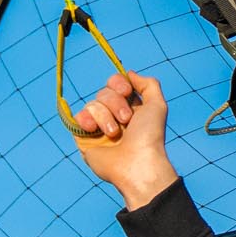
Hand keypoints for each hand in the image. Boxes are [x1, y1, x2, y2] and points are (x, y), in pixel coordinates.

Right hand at [72, 69, 178, 209]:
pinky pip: (78, 116)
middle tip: (126, 120)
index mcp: (131, 107)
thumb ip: (148, 84)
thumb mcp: (157, 105)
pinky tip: (93, 130)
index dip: (118, 83)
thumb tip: (129, 74)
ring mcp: (98, 126)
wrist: (136, 162)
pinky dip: (86, 120)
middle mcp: (114, 115)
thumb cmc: (149, 136)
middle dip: (115, 103)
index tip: (127, 92)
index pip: (116, 83)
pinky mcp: (84, 137)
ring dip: (105, 116)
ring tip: (115, 134)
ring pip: (93, 103)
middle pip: (104, 92)